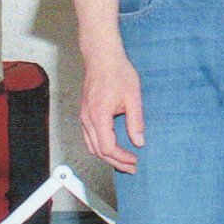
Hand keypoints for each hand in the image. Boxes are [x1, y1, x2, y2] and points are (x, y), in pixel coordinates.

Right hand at [79, 45, 144, 173]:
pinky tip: (112, 147)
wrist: (102, 57)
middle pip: (97, 151)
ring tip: (123, 161)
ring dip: (107, 156)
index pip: (107, 147)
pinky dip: (100, 146)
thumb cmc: (117, 72)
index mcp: (99, 116)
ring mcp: (84, 116)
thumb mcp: (133, 97)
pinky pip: (89, 137)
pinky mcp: (85, 113)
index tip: (134, 160)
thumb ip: (135, 122)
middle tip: (131, 167)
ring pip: (91, 145)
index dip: (121, 158)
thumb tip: (139, 142)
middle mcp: (87, 118)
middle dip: (115, 162)